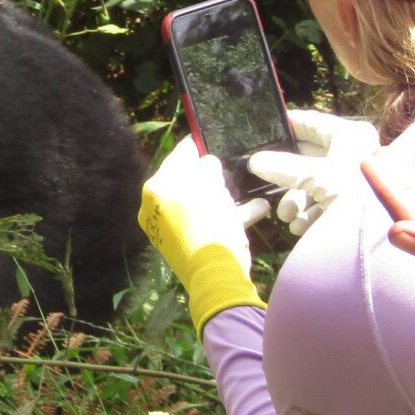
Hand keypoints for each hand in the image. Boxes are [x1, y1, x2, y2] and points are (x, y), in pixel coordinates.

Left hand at [140, 137, 266, 332]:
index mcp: (156, 191)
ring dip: (224, 195)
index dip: (194, 147)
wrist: (216, 275)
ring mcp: (175, 230)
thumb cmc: (209, 223)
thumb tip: (207, 164)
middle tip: (225, 167)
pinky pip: (214, 222)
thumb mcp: (210, 185)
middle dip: (210, 175)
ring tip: (242, 188)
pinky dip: (232, 215)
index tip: (204, 138)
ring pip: (203, 203)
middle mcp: (160, 210)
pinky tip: (258, 207)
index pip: (176, 158)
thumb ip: (207, 168)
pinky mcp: (193, 245)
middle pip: (188, 182)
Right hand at [248, 110, 379, 234]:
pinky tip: (301, 226)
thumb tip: (256, 161)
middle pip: (307, 157)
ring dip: (296, 200)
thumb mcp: (316, 178)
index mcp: (348, 136)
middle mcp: (351, 152)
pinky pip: (323, 202)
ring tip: (288, 215)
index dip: (286, 126)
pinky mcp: (352, 202)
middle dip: (287, 176)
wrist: (383, 236)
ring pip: (313, 183)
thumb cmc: (355, 195)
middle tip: (265, 183)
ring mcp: (352, 178)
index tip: (262, 132)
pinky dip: (310, 213)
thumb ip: (283, 168)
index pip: (310, 123)